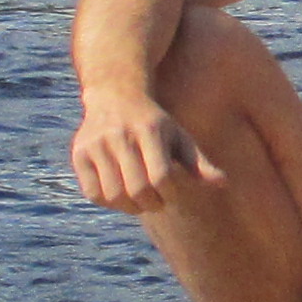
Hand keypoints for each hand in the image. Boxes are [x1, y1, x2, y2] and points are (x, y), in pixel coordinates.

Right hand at [71, 96, 214, 214]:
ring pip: (113, 195)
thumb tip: (222, 184)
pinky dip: (108, 202)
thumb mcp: (180, 137)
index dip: (169, 193)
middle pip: (137, 189)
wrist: (115, 95)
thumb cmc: (156, 124)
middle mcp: (120, 134)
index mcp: (150, 129)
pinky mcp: (79, 153)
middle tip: (156, 203)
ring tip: (139, 201)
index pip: (161, 176)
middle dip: (151, 204)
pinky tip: (120, 194)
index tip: (171, 193)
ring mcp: (96, 144)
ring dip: (130, 207)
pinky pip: (93, 193)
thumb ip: (200, 163)